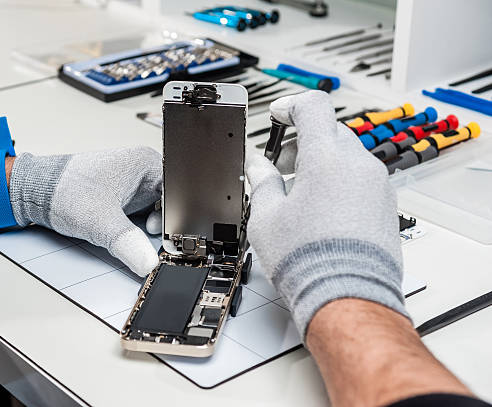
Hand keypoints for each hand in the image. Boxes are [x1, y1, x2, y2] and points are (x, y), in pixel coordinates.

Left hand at [9, 147, 161, 276]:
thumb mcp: (100, 221)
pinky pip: (141, 217)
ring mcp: (134, 185)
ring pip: (156, 214)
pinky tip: (121, 231)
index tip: (167, 239)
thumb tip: (148, 263)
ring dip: (145, 228)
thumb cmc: (63, 189)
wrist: (36, 192)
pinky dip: (135, 229)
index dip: (175, 220)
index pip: (178, 194)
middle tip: (146, 238)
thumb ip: (127, 244)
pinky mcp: (124, 198)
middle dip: (160, 226)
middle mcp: (142, 171)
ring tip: (128, 231)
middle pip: (169, 206)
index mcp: (145, 162)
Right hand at [245, 91, 408, 339]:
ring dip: (321, 161)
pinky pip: (361, 178)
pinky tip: (322, 208)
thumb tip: (259, 166)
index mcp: (326, 158)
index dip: (291, 106)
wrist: (347, 297)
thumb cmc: (308, 260)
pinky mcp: (386, 206)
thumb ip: (262, 181)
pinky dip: (340, 180)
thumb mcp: (266, 217)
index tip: (278, 115)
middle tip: (281, 165)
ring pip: (347, 155)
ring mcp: (377, 185)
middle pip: (330, 130)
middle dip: (302, 140)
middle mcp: (358, 165)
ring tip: (300, 191)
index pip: (313, 107)